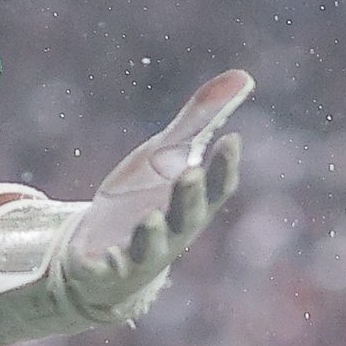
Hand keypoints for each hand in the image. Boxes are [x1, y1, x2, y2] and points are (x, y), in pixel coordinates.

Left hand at [62, 68, 249, 321]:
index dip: (224, 166)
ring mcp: (139, 254)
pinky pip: (107, 270)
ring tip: (150, 218)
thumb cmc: (146, 197)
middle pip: (186, 217)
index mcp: (192, 204)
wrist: (103, 253)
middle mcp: (172, 232)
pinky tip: (102, 256)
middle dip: (189, 197)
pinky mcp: (105, 268)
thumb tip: (243, 76)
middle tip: (190, 172)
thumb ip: (200, 119)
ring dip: (151, 234)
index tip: (232, 138)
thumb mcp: (167, 154)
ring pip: (150, 248)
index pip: (217, 188)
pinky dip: (106, 265)